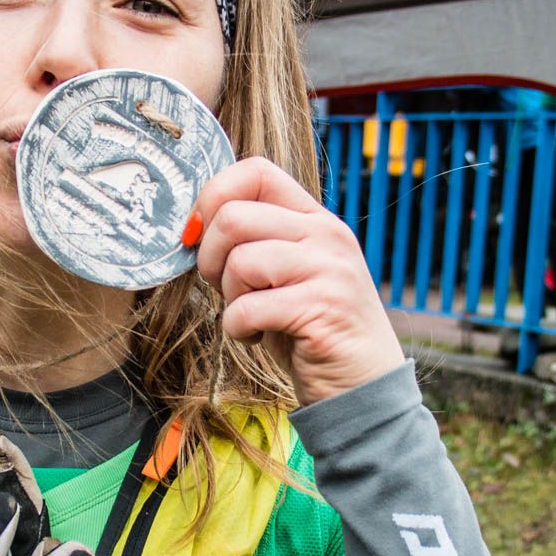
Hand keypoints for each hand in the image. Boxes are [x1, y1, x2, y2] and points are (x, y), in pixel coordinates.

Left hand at [190, 156, 405, 404]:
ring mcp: (329, 269)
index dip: (214, 197)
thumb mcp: (284, 274)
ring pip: (240, 261)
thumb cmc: (310, 329)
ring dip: (229, 299)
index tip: (200, 235)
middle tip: (225, 289)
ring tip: (251, 318)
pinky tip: (257, 337)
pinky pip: (248, 308)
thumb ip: (253, 242)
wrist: (362, 384)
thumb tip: (193, 227)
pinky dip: (237, 329)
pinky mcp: (322, 308)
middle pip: (234, 216)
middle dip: (210, 258)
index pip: (256, 170)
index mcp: (314, 218)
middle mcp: (326, 234)